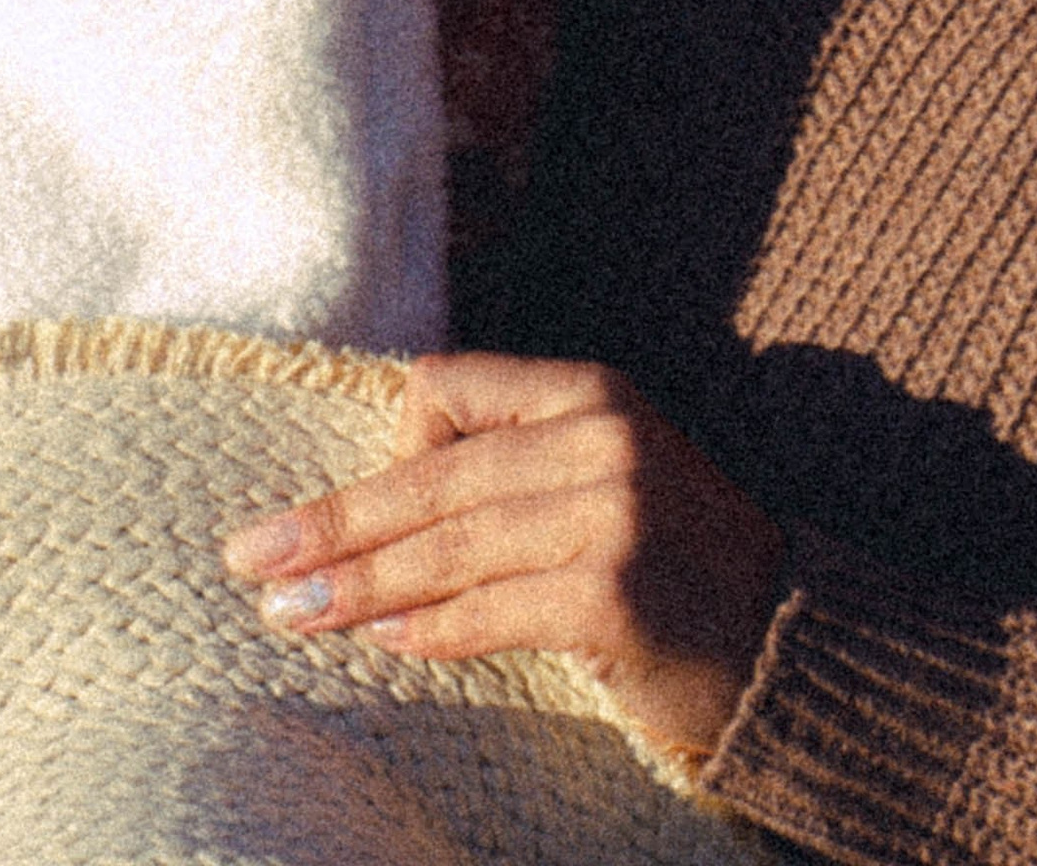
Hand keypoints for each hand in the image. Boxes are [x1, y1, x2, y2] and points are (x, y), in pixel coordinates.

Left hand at [219, 354, 783, 760]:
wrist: (787, 646)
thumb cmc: (676, 564)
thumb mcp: (605, 476)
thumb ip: (512, 465)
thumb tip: (372, 494)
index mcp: (592, 390)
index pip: (447, 389)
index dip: (391, 446)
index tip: (351, 506)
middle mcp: (601, 437)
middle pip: (430, 477)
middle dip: (330, 520)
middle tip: (249, 555)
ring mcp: (612, 514)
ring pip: (445, 547)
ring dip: (356, 586)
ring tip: (288, 611)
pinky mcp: (612, 596)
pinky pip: (487, 613)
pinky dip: (426, 631)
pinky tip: (380, 643)